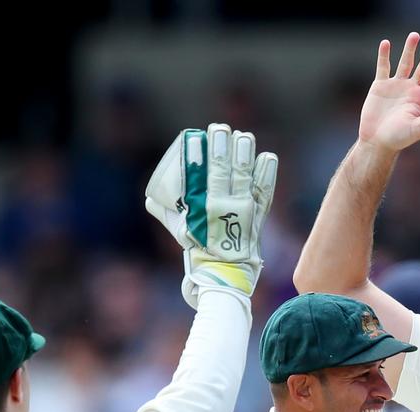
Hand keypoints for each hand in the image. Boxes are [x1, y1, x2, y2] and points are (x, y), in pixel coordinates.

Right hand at [145, 123, 277, 306]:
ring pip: (244, 180)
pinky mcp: (259, 217)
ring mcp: (242, 213)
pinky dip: (267, 176)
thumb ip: (164, 212)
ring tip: (244, 136)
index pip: (197, 179)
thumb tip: (151, 197)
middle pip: (221, 175)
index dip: (197, 158)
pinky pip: (265, 194)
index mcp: (200, 211)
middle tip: (220, 129)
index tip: (195, 137)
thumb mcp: (178, 231)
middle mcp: (221, 209)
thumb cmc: (199, 250)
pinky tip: (267, 157)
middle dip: (220, 150)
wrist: (224, 275)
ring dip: (244, 157)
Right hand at [358, 32, 419, 153]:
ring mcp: (396, 86)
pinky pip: (383, 67)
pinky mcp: (380, 86)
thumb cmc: (398, 139)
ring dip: (409, 49)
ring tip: (414, 35)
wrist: (376, 141)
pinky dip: (384, 55)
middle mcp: (411, 90)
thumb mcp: (418, 128)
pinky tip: (386, 43)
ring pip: (404, 63)